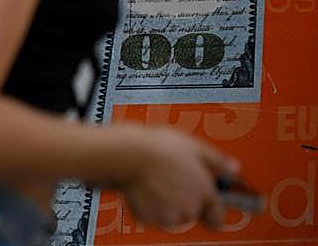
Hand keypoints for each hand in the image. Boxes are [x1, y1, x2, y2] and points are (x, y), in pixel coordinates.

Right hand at [120, 127, 238, 228]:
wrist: (128, 155)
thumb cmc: (158, 147)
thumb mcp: (194, 146)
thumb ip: (217, 161)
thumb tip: (234, 168)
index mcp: (204, 190)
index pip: (217, 216)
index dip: (211, 210)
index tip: (207, 207)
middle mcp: (190, 206)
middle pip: (192, 213)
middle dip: (183, 201)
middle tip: (170, 181)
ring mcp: (169, 213)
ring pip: (171, 214)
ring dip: (165, 203)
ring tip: (154, 180)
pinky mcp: (149, 217)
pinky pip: (151, 215)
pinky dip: (148, 205)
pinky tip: (143, 187)